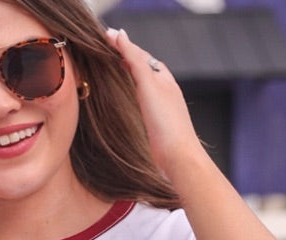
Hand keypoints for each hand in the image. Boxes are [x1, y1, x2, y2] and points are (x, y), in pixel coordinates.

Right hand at [105, 27, 204, 181]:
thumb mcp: (148, 85)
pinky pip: (143, 104)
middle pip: (144, 69)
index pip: (142, 55)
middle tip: (108, 51)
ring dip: (130, 77)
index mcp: (164, 79)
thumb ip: (134, 60)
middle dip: (128, 59)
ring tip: (114, 72)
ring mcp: (162, 109)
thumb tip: (119, 35)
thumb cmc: (166, 123)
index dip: (125, 46)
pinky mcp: (157, 126)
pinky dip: (133, 96)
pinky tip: (128, 103)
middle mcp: (165, 92)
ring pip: (144, 87)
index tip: (106, 38)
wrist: (178, 158)